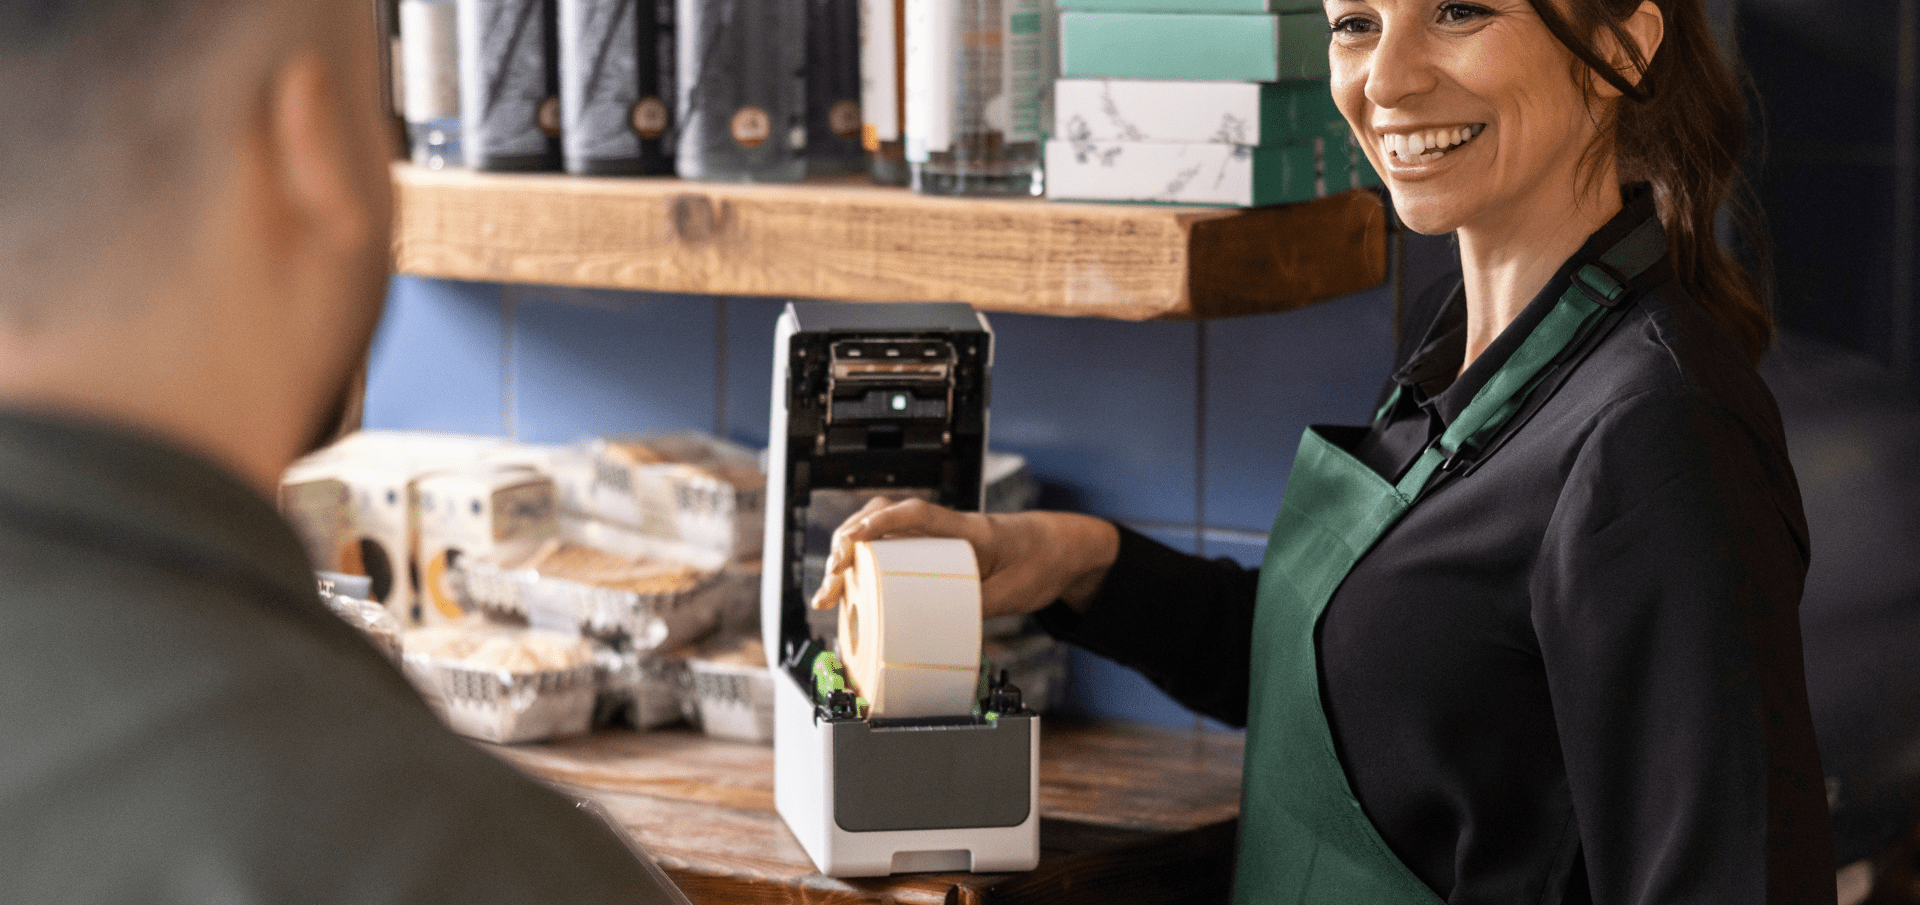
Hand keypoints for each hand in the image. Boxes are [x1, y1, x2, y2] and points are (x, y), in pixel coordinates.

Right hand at [808, 497, 1119, 619]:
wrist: (1062, 549)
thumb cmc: (1042, 561)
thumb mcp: (1015, 593)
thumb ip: (976, 607)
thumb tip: (935, 632)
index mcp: (969, 528)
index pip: (916, 514)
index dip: (880, 525)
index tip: (852, 543)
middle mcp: (947, 525)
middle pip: (884, 519)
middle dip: (847, 545)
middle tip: (830, 580)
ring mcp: (938, 536)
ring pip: (882, 533)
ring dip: (849, 555)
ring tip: (829, 590)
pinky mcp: (935, 550)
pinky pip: (892, 547)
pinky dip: (865, 563)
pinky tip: (849, 586)